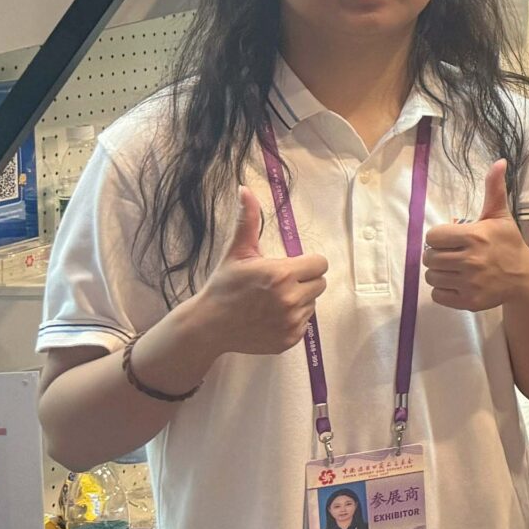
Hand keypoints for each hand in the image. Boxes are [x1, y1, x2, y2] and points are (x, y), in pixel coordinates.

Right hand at [190, 188, 327, 355]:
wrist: (208, 326)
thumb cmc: (224, 285)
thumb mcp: (237, 252)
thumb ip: (248, 220)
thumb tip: (245, 189)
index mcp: (282, 275)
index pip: (320, 264)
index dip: (306, 263)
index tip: (290, 267)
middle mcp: (290, 299)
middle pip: (320, 283)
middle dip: (304, 281)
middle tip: (280, 284)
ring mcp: (291, 322)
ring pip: (313, 303)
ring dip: (299, 300)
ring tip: (272, 300)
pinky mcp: (290, 339)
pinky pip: (306, 323)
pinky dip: (293, 319)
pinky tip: (271, 316)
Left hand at [424, 161, 528, 313]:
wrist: (525, 277)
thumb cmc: (508, 243)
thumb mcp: (500, 215)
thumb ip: (494, 189)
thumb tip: (499, 161)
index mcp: (474, 236)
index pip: (432, 237)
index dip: (439, 238)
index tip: (452, 239)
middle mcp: (470, 260)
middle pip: (429, 258)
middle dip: (438, 255)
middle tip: (453, 254)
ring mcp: (470, 283)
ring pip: (431, 277)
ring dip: (439, 273)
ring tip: (454, 268)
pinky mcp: (469, 301)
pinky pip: (437, 295)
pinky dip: (443, 290)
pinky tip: (457, 283)